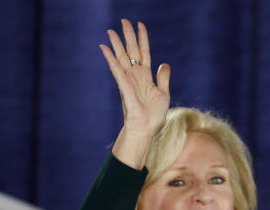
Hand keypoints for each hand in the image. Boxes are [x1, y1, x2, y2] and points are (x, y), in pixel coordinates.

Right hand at [99, 20, 170, 166]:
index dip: (142, 38)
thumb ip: (163, 78)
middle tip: (123, 21)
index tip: (140, 24)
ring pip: (122, 57)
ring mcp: (129, 80)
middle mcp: (136, 75)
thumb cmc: (154, 116)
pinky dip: (110, 58)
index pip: (144, 52)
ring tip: (111, 30)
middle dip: (128, 36)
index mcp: (146, 76)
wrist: (146, 129)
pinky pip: (116, 69)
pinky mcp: (124, 86)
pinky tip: (105, 48)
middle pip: (131, 51)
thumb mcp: (163, 94)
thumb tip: (164, 64)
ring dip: (117, 43)